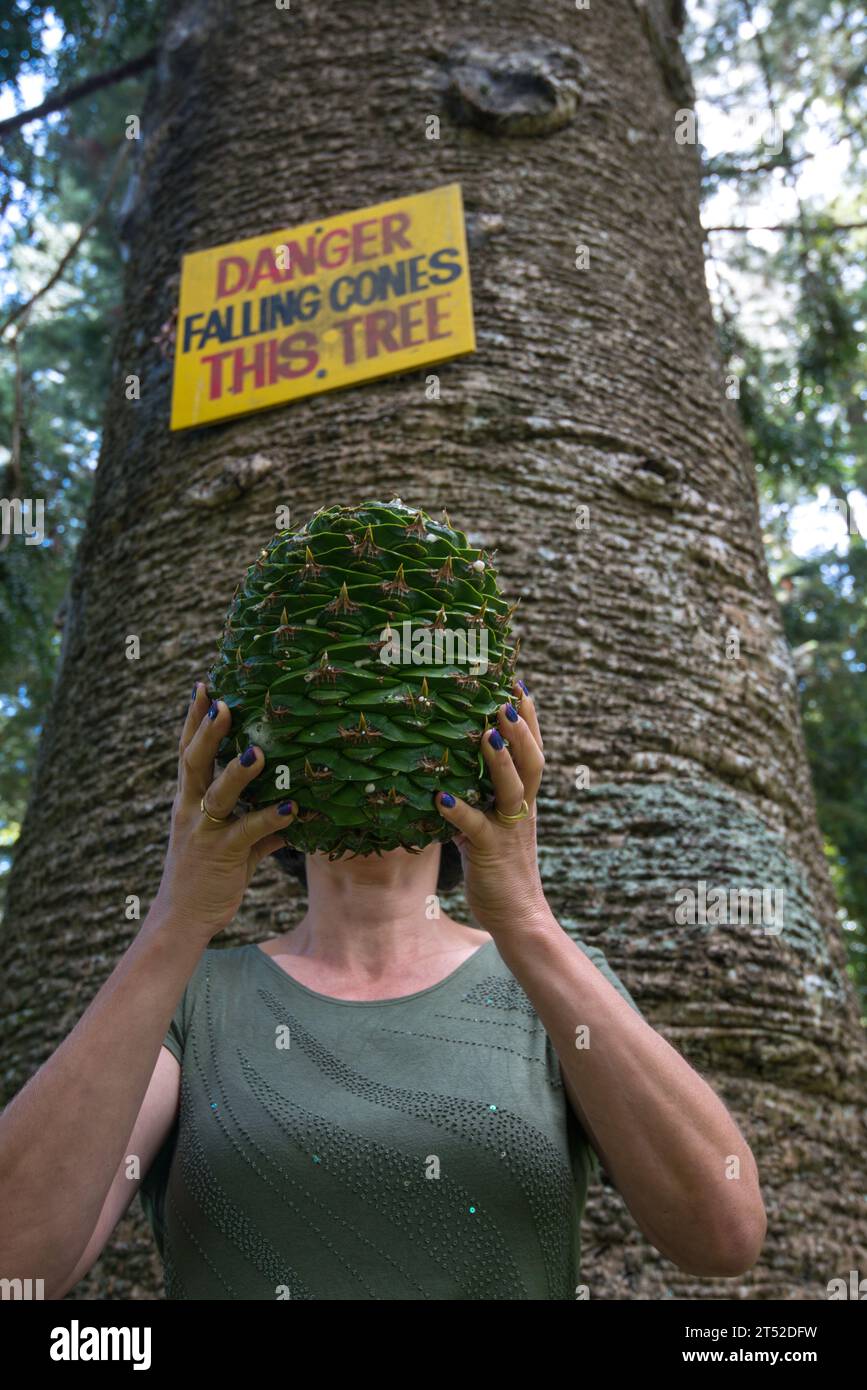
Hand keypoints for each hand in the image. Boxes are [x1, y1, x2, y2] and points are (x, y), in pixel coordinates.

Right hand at [152, 683, 297, 940]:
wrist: (181, 920)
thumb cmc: (206, 878)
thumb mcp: (231, 846)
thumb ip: (258, 829)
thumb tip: (290, 820)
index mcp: (188, 800)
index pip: (187, 752)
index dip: (194, 720)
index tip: (204, 687)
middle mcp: (190, 810)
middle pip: (193, 762)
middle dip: (207, 731)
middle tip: (222, 703)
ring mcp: (203, 832)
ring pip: (217, 794)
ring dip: (237, 772)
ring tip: (259, 751)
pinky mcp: (220, 855)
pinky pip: (246, 833)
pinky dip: (268, 819)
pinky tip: (292, 809)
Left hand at [434, 678, 548, 936]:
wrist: (519, 917)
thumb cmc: (500, 871)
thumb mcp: (490, 827)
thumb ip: (477, 801)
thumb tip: (448, 780)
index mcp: (525, 800)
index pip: (533, 752)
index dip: (529, 720)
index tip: (519, 686)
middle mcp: (522, 809)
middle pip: (531, 762)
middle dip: (521, 729)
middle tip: (506, 697)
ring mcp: (508, 829)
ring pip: (511, 788)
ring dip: (500, 760)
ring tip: (486, 734)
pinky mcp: (490, 851)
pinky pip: (474, 827)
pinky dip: (459, 811)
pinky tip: (440, 797)